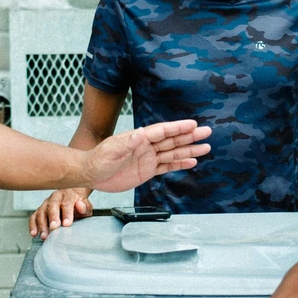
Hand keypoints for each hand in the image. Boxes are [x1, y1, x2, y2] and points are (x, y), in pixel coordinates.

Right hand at [29, 188, 93, 239]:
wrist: (73, 197)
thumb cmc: (79, 204)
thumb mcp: (86, 205)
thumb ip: (84, 206)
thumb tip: (80, 205)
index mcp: (68, 195)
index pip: (67, 203)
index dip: (66, 213)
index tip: (67, 224)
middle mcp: (55, 197)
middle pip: (52, 205)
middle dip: (52, 217)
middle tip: (54, 227)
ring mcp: (46, 203)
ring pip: (41, 211)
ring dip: (42, 224)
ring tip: (44, 236)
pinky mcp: (40, 210)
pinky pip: (34, 216)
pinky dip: (33, 225)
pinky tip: (34, 234)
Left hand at [83, 120, 211, 193]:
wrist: (91, 173)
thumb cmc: (98, 159)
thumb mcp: (112, 150)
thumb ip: (128, 143)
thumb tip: (142, 133)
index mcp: (139, 138)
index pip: (163, 131)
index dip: (178, 127)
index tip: (193, 124)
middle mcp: (147, 146)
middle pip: (173, 140)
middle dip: (190, 136)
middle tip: (207, 132)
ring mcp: (148, 158)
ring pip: (173, 153)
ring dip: (189, 150)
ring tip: (206, 147)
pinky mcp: (147, 171)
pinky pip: (167, 166)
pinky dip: (180, 164)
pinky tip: (192, 161)